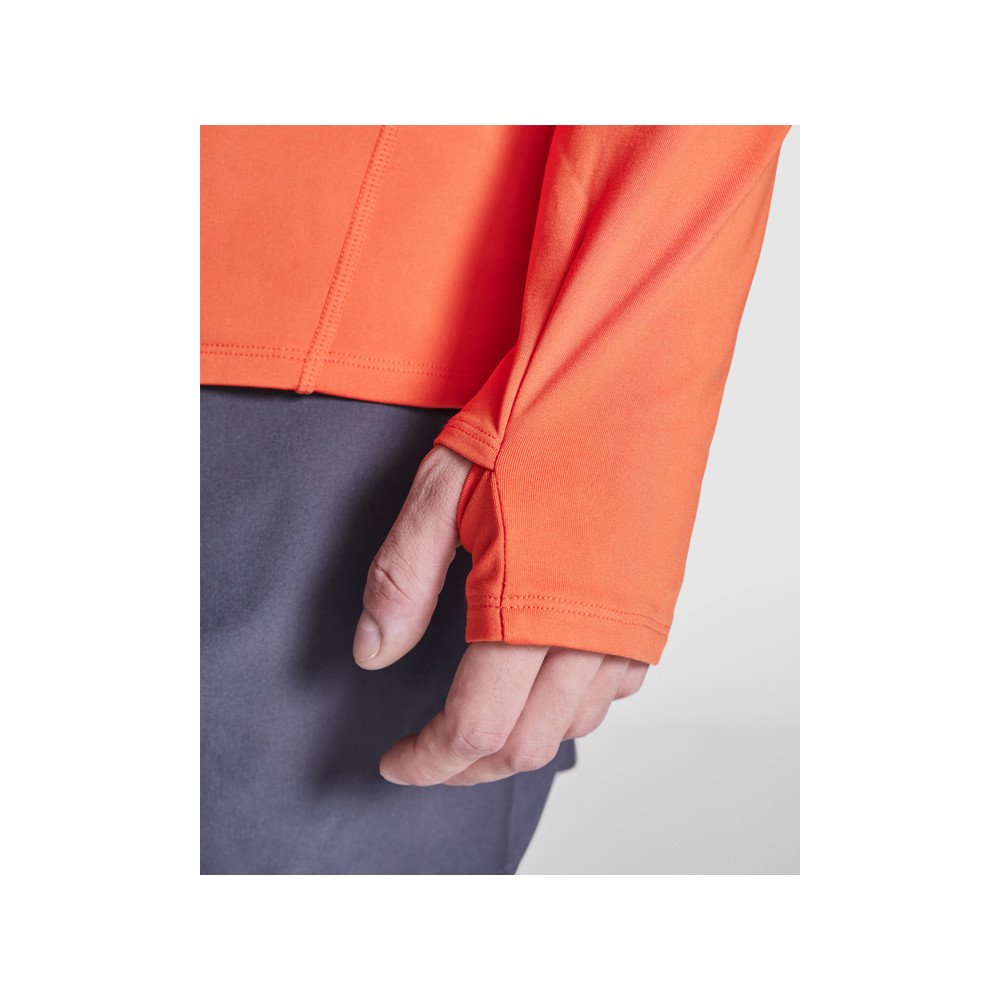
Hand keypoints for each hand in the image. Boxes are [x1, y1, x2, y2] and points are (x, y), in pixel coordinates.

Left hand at [353, 445, 648, 785]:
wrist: (629, 363)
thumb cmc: (540, 414)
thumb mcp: (444, 489)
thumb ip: (403, 581)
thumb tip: (372, 653)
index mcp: (534, 610)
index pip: (476, 729)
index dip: (430, 759)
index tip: (395, 762)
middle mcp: (594, 632)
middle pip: (528, 744)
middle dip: (470, 766)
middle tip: (428, 754)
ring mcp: (633, 621)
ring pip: (576, 724)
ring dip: (520, 739)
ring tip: (477, 724)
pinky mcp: (655, 603)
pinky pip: (615, 686)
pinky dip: (569, 704)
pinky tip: (540, 680)